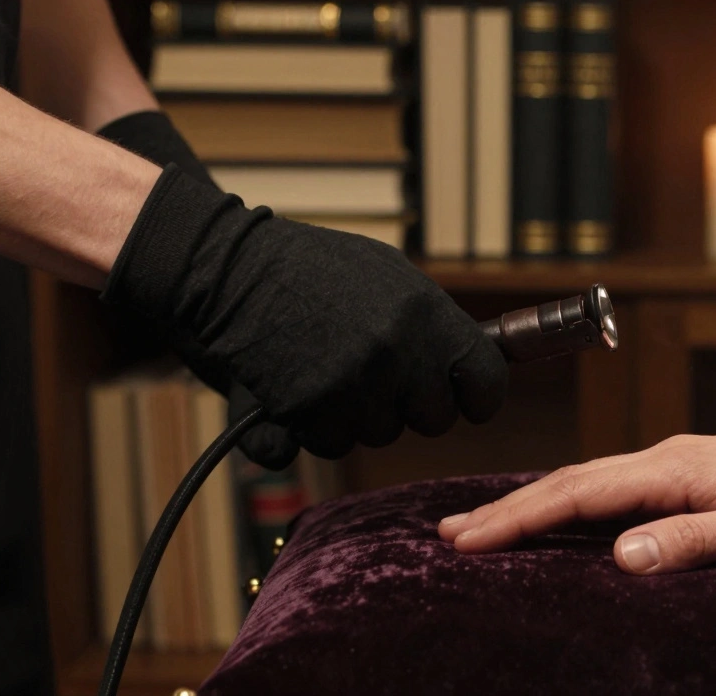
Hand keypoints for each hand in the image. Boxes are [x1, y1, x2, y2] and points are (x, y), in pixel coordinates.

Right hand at [103, 166, 508, 461]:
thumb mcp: (390, 276)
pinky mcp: (306, 411)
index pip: (487, 383)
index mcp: (426, 314)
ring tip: (331, 366)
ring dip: (362, 414)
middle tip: (381, 376)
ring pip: (381, 434)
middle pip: (434, 419)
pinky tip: (301, 386)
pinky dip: (318, 427)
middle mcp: (395, 353)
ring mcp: (350, 385)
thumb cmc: (314, 269)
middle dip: (412, 405)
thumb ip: (436, 323)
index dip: (478, 396)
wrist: (229, 270)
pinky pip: (332, 444)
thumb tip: (481, 365)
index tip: (466, 399)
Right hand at [439, 422, 715, 574]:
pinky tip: (563, 518)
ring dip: (536, 505)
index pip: (580, 493)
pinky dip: (575, 503)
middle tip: (450, 535)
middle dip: (508, 510)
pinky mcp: (695, 475)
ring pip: (591, 483)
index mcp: (677, 468)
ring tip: (488, 527)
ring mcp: (681, 464)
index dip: (519, 518)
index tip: (468, 541)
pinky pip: (617, 488)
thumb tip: (619, 558)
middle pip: (571, 482)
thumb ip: (694, 543)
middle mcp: (669, 458)